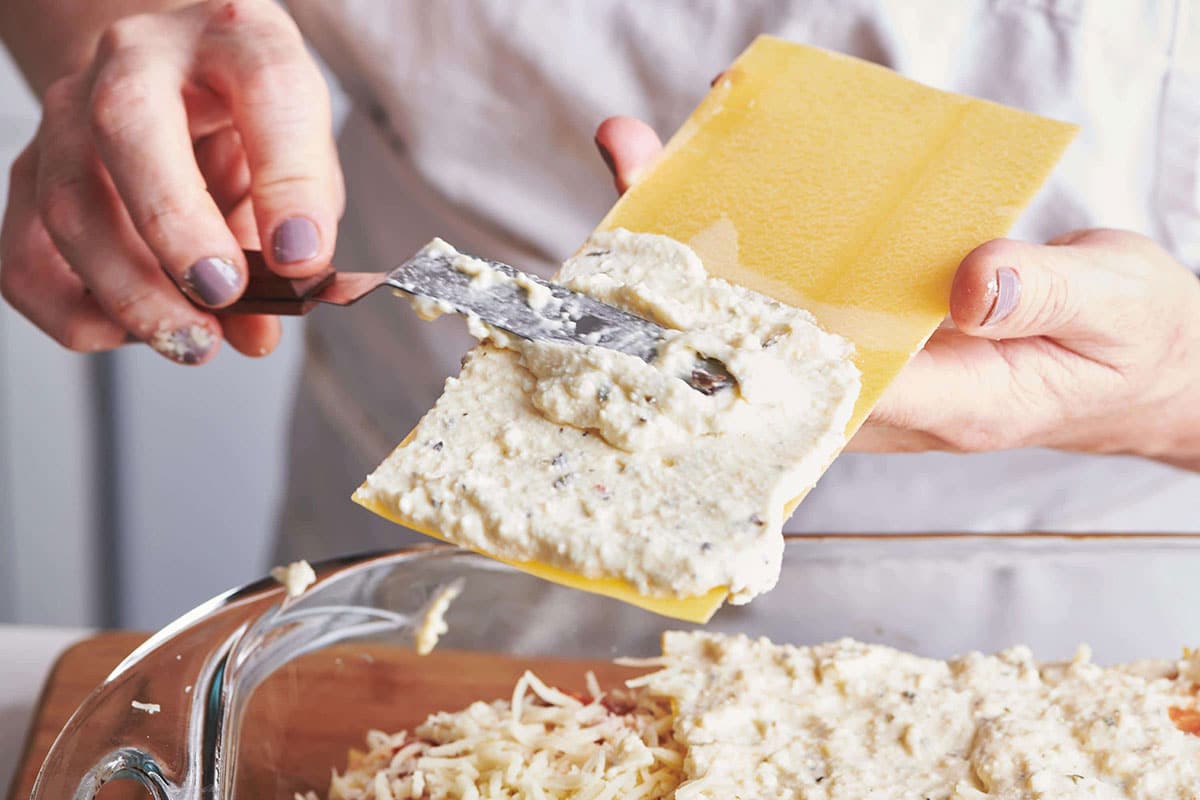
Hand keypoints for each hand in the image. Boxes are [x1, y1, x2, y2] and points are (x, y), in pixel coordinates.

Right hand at [0, 0, 342, 363]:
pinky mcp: (33, 171)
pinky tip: (134, 331)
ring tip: (194, 340)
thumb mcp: (303, 159)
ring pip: (69, 202)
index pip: (265, 83)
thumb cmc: (250, 117)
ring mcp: (70, 112)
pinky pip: (26, 256)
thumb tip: (257, 329)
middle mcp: (139, 58)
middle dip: (176, 228)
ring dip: (130, 291)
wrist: (176, 77)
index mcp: (234, 37)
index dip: (289, 178)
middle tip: (223, 295)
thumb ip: (293, 235)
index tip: (302, 257)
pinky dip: (77, 312)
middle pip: (129, 127)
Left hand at [594, 118, 1199, 468]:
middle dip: (688, 267)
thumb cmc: (1130, 343)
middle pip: (763, 342)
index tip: (678, 278)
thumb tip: (968, 283)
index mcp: (946, 403)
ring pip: (764, 310)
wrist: (1140, 363)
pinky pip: (798, 287)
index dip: (743, 332)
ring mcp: (873, 363)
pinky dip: (754, 231)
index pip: (822, 381)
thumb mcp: (1110, 307)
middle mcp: (887, 393)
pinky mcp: (872, 330)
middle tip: (633, 178)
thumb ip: (1043, 297)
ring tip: (644, 153)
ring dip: (701, 236)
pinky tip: (719, 166)